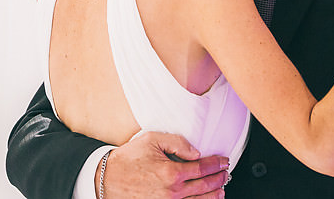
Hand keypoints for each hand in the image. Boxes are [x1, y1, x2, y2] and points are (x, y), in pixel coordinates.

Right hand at [101, 132, 229, 198]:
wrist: (108, 179)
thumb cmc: (128, 159)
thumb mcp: (152, 140)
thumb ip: (177, 143)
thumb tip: (196, 152)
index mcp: (171, 172)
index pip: (202, 169)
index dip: (216, 164)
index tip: (224, 161)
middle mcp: (172, 192)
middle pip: (204, 187)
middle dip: (219, 179)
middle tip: (226, 173)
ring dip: (213, 196)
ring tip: (221, 190)